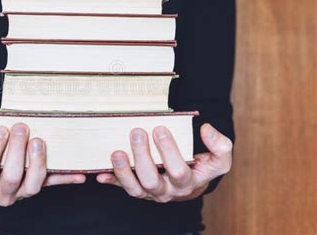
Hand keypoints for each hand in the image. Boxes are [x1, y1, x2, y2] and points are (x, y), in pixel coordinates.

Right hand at [0, 123, 85, 206]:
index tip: (1, 128)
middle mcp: (3, 194)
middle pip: (12, 177)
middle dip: (18, 151)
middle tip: (21, 127)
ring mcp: (22, 192)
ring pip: (34, 184)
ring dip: (39, 163)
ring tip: (39, 140)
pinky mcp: (37, 186)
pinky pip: (53, 184)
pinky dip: (67, 179)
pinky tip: (81, 174)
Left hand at [96, 123, 231, 201]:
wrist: (191, 183)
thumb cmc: (202, 167)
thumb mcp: (219, 159)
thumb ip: (220, 145)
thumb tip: (206, 129)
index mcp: (187, 183)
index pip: (178, 171)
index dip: (169, 151)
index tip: (160, 128)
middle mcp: (167, 191)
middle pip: (152, 181)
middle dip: (143, 157)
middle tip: (137, 132)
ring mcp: (149, 192)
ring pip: (134, 189)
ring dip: (123, 171)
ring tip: (117, 152)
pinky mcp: (136, 188)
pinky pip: (122, 188)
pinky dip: (111, 181)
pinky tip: (100, 174)